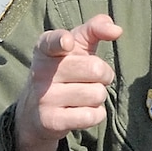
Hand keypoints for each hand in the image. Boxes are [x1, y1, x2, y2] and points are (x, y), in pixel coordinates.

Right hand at [13, 13, 123, 150]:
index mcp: (45, 49)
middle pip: (96, 69)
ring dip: (99, 96)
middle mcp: (41, 72)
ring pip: (97, 94)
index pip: (51, 41)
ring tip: (84, 96)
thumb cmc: (64, 71)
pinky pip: (91, 116)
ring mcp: (45, 97)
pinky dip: (96, 114)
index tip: (68, 43)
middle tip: (93, 79)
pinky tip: (81, 112)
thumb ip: (95, 29)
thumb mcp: (75, 47)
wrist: (34, 112)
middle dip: (104, 75)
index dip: (62, 41)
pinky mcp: (51, 121)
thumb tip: (117, 30)